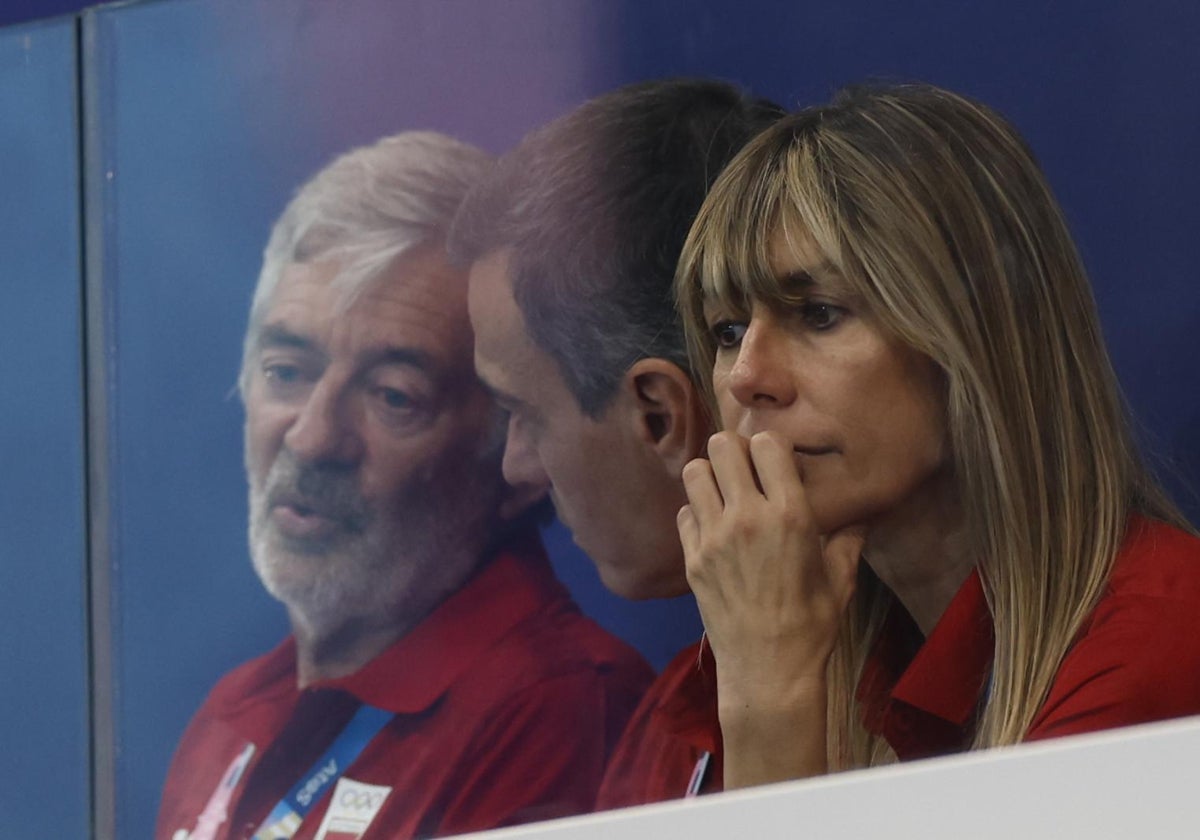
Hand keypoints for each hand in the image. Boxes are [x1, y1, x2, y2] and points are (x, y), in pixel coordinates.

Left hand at [677, 430, 863, 783]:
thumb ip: (849, 537)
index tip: (776, 461)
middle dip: (735, 450)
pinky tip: (714, 528)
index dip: (771, 446)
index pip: (767, 444)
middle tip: (746, 469)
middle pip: (722, 446)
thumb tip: (861, 512)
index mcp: (790, 516)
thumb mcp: (841, 578)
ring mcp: (713, 538)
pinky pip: (684, 512)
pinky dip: (697, 511)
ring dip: (711, 476)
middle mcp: (747, 518)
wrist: (769, 671)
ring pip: (695, 472)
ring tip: (726, 494)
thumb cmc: (812, 625)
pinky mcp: (692, 559)